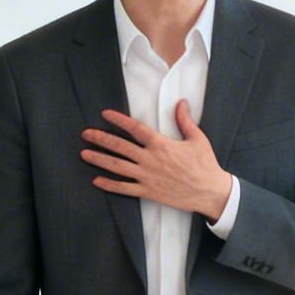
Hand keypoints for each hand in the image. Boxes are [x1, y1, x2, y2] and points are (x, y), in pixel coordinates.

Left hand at [81, 102, 233, 220]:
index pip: (135, 129)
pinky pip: (124, 188)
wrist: (209, 192)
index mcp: (161, 145)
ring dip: (99, 159)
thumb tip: (181, 102)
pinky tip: (97, 180)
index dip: (118, 120)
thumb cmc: (205, 165)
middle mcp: (150, 160)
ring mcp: (147, 177)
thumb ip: (185, 121)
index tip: (105, 114)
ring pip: (117, 167)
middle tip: (86, 134)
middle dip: (100, 139)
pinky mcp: (148, 192)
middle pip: (120, 147)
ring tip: (84, 154)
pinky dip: (110, 185)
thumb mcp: (197, 139)